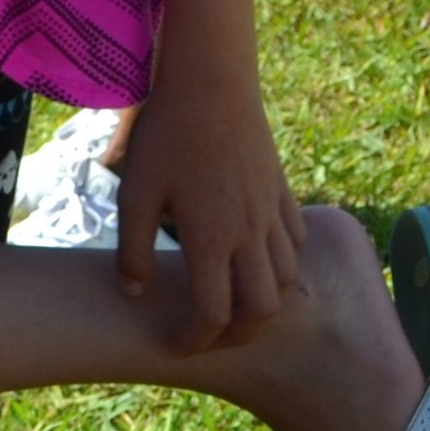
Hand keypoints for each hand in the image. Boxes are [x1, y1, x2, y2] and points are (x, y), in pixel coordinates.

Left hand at [118, 66, 303, 346]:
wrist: (210, 84)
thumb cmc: (165, 137)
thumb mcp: (134, 192)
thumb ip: (134, 249)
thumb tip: (135, 294)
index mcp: (211, 240)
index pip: (214, 314)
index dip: (198, 340)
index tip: (179, 346)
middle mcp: (250, 234)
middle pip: (262, 310)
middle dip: (239, 336)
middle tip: (213, 339)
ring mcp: (273, 213)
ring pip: (286, 279)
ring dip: (265, 304)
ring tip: (238, 308)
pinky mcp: (283, 191)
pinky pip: (295, 242)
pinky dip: (283, 264)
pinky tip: (261, 259)